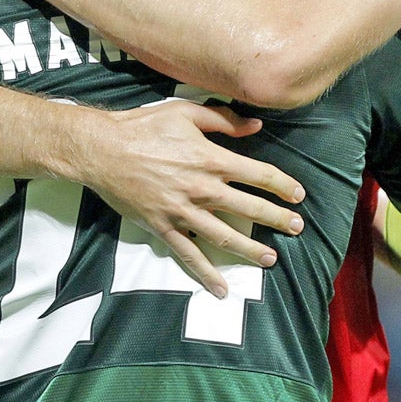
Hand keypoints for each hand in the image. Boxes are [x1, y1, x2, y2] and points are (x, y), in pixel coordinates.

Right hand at [84, 101, 305, 297]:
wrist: (102, 149)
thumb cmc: (143, 126)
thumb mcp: (185, 112)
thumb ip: (223, 119)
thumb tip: (256, 125)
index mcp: (210, 159)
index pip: (258, 175)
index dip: (282, 185)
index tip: (298, 195)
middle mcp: (202, 189)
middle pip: (248, 208)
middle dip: (276, 220)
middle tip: (297, 228)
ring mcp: (183, 211)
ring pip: (224, 236)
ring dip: (250, 250)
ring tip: (270, 259)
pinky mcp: (163, 227)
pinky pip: (188, 255)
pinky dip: (205, 274)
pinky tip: (221, 289)